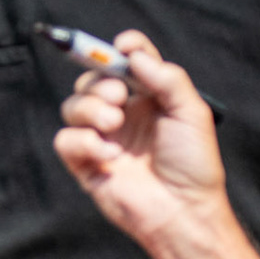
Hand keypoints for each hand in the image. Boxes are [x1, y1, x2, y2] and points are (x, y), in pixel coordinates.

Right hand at [54, 31, 226, 247]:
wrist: (183, 210)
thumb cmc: (193, 165)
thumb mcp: (192, 112)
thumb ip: (167, 77)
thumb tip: (132, 54)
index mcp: (147, 98)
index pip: (124, 62)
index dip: (118, 49)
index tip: (123, 48)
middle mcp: (121, 114)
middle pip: (90, 80)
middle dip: (100, 82)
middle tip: (120, 97)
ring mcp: (102, 138)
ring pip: (72, 106)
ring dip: (90, 108)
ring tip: (114, 124)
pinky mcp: (85, 163)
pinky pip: (66, 139)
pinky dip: (85, 142)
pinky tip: (110, 156)